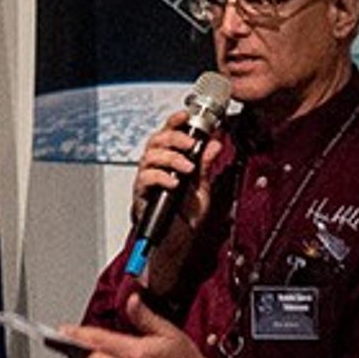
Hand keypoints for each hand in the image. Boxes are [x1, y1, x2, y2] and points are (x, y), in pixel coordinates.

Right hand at [128, 114, 219, 284]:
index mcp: (170, 160)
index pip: (169, 133)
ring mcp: (147, 181)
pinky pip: (145, 179)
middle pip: (156, 140)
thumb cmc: (186, 216)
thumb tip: (216, 142)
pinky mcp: (142, 196)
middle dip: (174, 137)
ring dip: (170, 157)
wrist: (178, 242)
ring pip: (149, 156)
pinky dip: (161, 177)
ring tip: (187, 168)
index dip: (176, 121)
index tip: (188, 114)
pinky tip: (175, 183)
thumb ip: (206, 165)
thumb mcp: (203, 187)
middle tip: (191, 144)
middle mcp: (156, 167)